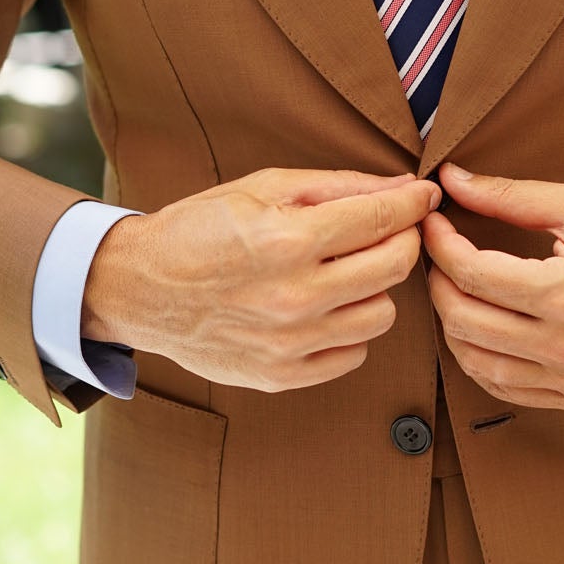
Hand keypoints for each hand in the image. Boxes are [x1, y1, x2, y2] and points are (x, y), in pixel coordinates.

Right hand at [83, 166, 440, 391]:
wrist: (139, 288)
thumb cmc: (202, 228)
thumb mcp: (264, 188)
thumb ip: (341, 187)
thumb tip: (407, 188)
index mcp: (288, 240)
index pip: (384, 219)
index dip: (415, 204)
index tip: (425, 197)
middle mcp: (294, 296)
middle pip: (395, 267)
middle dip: (403, 240)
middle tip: (387, 230)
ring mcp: (289, 343)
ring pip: (382, 315)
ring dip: (374, 289)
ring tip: (345, 273)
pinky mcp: (282, 376)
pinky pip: (353, 354)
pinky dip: (348, 329)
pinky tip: (323, 308)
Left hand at [421, 161, 563, 410]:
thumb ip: (510, 197)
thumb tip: (453, 181)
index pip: (472, 273)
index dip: (440, 243)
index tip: (434, 221)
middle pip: (464, 320)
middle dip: (438, 282)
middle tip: (438, 253)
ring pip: (476, 362)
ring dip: (453, 324)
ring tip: (454, 288)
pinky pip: (506, 389)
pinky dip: (480, 361)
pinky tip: (479, 330)